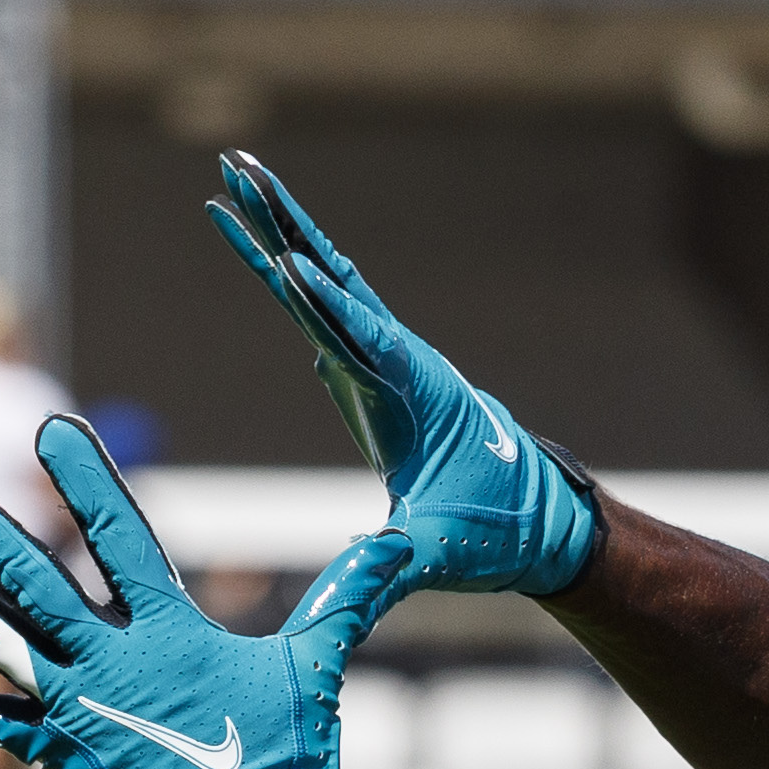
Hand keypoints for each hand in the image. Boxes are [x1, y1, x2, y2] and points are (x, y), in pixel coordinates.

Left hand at [0, 415, 412, 768]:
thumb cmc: (291, 766)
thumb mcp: (316, 673)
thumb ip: (345, 598)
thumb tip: (397, 541)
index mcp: (173, 636)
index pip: (123, 541)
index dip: (89, 483)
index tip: (56, 428)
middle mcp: (113, 666)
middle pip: (33, 581)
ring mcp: (78, 713)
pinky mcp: (59, 758)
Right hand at [207, 152, 600, 599]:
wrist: (537, 520)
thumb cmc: (494, 533)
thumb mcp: (440, 554)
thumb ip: (392, 570)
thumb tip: (350, 600)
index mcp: (415, 394)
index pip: (364, 340)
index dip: (327, 306)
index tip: (288, 263)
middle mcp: (399, 359)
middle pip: (333, 280)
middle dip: (285, 226)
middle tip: (238, 169)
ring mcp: (384, 357)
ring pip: (325, 279)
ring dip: (279, 229)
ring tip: (231, 175)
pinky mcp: (371, 369)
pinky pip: (321, 309)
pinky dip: (286, 274)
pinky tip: (257, 243)